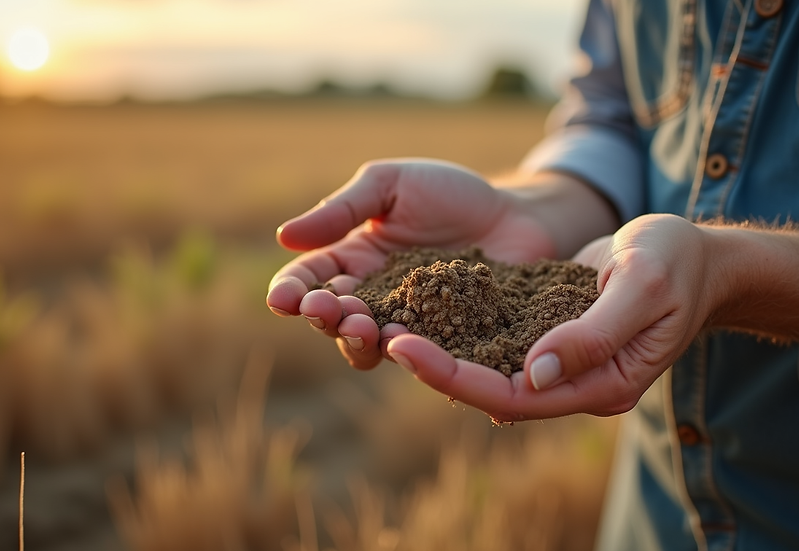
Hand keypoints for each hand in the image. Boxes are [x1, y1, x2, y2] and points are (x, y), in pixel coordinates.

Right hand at [266, 159, 558, 369]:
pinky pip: (421, 355)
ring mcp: (408, 323)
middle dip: (323, 316)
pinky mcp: (446, 342)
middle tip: (325, 310)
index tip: (280, 298)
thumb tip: (284, 236)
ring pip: (370, 344)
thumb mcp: (390, 185)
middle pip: (334, 318)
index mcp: (351, 260)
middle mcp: (373, 297)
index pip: (309, 278)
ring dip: (358, 340)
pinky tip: (405, 344)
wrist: (517, 214)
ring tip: (364, 326)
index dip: (290, 290)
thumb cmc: (450, 193)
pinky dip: (409, 352)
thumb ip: (342, 209)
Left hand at [388, 214, 718, 420]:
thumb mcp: (643, 288)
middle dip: (430, 365)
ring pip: (486, 366)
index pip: (513, 396)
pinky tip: (417, 305)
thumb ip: (593, 334)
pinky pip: (496, 338)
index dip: (455, 377)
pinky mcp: (548, 332)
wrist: (698, 255)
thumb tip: (535, 374)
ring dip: (436, 349)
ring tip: (380, 322)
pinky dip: (458, 326)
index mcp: (600, 384)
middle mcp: (572, 382)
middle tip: (374, 334)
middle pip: (489, 388)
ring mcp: (560, 360)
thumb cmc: (678, 264)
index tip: (404, 348)